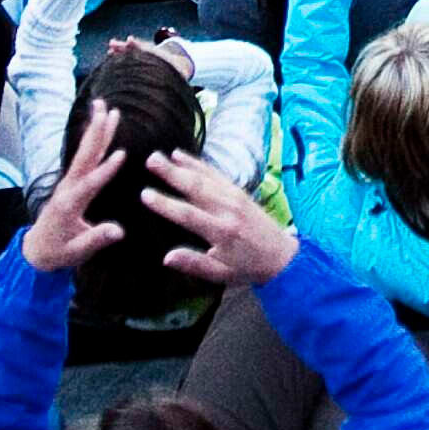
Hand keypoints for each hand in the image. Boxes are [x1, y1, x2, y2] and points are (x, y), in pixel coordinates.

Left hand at [24, 102, 129, 273]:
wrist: (37, 250)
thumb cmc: (58, 252)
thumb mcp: (76, 251)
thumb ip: (95, 240)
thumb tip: (119, 231)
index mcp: (70, 204)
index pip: (90, 184)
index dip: (105, 170)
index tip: (121, 153)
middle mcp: (68, 188)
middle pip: (85, 157)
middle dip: (96, 132)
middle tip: (107, 109)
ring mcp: (69, 183)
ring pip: (85, 152)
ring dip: (95, 129)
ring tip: (104, 107)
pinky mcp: (72, 183)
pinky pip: (84, 157)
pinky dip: (93, 140)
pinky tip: (99, 126)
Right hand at [142, 146, 297, 288]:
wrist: (283, 256)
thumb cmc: (248, 268)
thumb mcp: (221, 274)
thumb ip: (194, 264)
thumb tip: (166, 257)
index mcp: (221, 232)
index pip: (188, 215)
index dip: (165, 205)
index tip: (145, 195)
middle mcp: (228, 210)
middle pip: (195, 188)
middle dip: (171, 173)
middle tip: (150, 161)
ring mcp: (235, 197)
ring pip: (204, 177)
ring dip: (181, 164)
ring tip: (160, 155)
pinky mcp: (239, 191)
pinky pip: (216, 174)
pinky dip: (199, 164)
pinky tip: (182, 156)